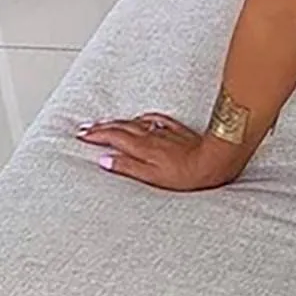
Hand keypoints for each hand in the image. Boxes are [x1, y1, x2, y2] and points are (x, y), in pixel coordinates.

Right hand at [77, 112, 239, 190]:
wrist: (213, 160)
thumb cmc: (186, 174)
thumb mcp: (153, 177)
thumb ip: (128, 168)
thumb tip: (105, 161)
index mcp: (141, 147)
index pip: (112, 137)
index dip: (95, 136)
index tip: (81, 135)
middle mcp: (149, 135)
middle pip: (120, 127)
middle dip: (101, 127)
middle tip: (85, 127)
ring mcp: (163, 131)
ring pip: (134, 122)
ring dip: (117, 122)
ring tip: (105, 122)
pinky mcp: (176, 130)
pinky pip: (154, 119)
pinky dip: (142, 119)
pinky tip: (140, 119)